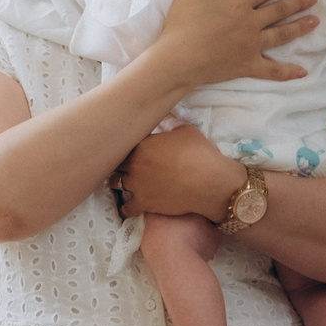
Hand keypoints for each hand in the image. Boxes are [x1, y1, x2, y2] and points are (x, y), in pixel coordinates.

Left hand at [114, 124, 245, 219]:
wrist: (210, 183)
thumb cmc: (200, 154)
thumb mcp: (186, 131)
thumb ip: (170, 123)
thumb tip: (164, 117)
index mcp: (141, 145)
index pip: (123, 143)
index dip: (124, 145)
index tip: (127, 147)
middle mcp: (134, 164)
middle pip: (115, 163)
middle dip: (118, 163)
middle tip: (121, 164)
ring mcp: (136, 185)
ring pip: (115, 183)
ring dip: (117, 182)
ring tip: (119, 182)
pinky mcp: (143, 203)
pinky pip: (126, 208)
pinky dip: (125, 208)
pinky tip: (126, 208)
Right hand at [151, 0, 315, 92]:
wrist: (177, 59)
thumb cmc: (181, 24)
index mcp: (238, 5)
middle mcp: (250, 24)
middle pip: (279, 11)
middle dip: (297, 2)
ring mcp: (252, 47)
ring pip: (281, 35)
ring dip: (300, 27)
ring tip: (314, 21)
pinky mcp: (248, 66)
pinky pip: (272, 71)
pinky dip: (287, 72)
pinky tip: (302, 71)